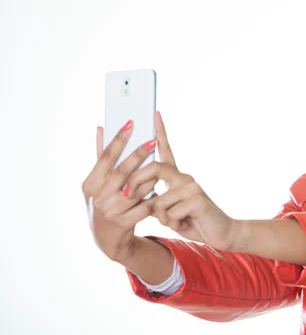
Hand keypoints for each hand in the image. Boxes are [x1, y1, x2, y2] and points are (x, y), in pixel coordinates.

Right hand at [81, 116, 157, 263]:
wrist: (106, 238)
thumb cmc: (105, 202)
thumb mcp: (98, 182)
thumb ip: (102, 157)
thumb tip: (102, 128)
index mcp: (90, 183)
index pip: (105, 157)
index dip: (118, 140)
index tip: (131, 123)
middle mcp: (98, 197)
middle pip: (122, 172)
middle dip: (138, 155)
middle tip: (152, 140)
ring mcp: (110, 211)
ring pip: (136, 189)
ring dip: (149, 177)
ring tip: (159, 166)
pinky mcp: (123, 223)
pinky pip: (144, 206)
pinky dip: (153, 197)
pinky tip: (159, 190)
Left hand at [124, 112, 238, 250]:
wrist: (219, 232)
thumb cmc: (191, 220)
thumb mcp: (167, 209)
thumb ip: (154, 199)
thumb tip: (132, 193)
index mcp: (177, 177)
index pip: (166, 151)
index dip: (160, 133)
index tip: (155, 114)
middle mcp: (184, 177)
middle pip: (154, 168)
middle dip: (136, 181)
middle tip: (127, 194)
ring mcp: (192, 187)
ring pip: (158, 200)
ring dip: (162, 217)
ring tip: (175, 221)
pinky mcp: (198, 199)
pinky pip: (170, 212)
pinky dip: (172, 223)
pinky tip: (184, 223)